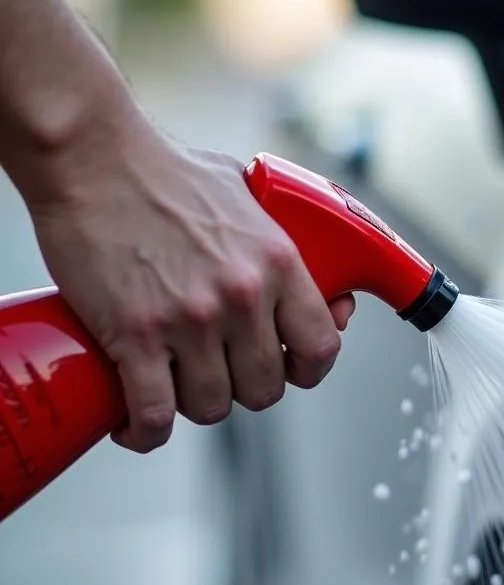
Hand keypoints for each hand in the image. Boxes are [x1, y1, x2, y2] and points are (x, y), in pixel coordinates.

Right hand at [28, 126, 354, 452]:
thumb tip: (331, 287)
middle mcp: (243, 295)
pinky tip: (135, 422)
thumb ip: (287, 245)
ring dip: (192, 404)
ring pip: (213, 405)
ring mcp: (191, 318)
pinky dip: (144, 430)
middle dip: (242, 389)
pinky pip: (154, 412)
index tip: (288, 370)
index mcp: (278, 262)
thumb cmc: (164, 170)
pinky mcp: (137, 333)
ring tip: (173, 386)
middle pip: (264, 389)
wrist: (91, 154)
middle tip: (217, 371)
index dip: (306, 371)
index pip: (321, 347)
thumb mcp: (250, 196)